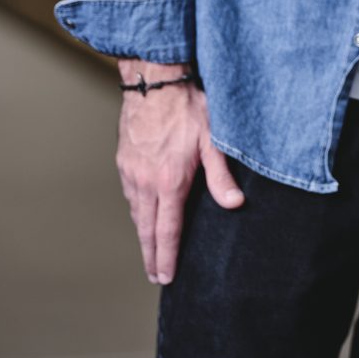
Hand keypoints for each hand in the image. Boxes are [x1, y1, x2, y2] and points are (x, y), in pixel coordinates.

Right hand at [115, 63, 244, 284]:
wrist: (154, 80)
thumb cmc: (188, 106)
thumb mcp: (213, 140)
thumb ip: (221, 175)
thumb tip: (234, 205)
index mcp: (169, 182)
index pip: (167, 231)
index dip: (167, 257)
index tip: (165, 277)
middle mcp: (145, 182)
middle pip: (146, 229)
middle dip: (151, 256)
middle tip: (155, 276)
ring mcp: (131, 171)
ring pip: (136, 212)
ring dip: (143, 235)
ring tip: (150, 251)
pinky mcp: (124, 160)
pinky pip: (129, 194)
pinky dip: (137, 211)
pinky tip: (143, 214)